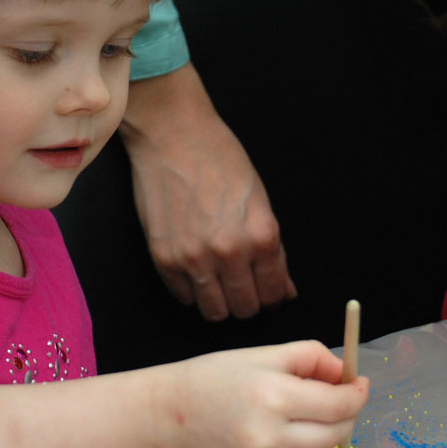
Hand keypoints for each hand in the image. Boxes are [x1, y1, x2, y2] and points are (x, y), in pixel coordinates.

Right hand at [119, 62, 295, 321]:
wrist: (173, 135)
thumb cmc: (220, 158)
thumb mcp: (260, 201)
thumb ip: (272, 250)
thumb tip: (282, 288)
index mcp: (261, 236)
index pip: (273, 293)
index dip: (272, 295)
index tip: (266, 290)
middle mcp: (229, 252)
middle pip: (245, 308)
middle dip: (248, 300)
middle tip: (242, 285)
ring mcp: (193, 258)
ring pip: (214, 312)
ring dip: (220, 302)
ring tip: (218, 283)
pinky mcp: (164, 258)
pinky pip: (184, 296)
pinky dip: (192, 290)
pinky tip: (196, 269)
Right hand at [165, 341, 367, 447]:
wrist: (172, 413)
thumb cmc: (216, 378)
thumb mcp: (264, 354)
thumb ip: (310, 357)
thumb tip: (345, 374)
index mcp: (272, 396)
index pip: (337, 404)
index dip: (356, 394)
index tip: (359, 386)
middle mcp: (268, 436)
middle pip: (335, 433)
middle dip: (345, 415)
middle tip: (338, 401)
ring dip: (325, 438)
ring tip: (305, 419)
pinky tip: (287, 439)